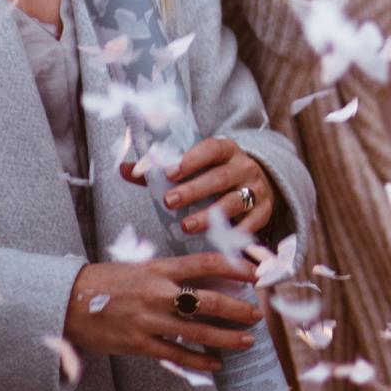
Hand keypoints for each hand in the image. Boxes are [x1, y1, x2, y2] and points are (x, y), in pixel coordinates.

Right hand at [62, 253, 263, 375]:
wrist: (66, 302)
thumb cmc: (107, 280)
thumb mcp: (141, 265)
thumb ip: (173, 271)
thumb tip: (211, 275)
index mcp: (160, 269)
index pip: (206, 263)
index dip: (235, 267)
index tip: (255, 273)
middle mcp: (157, 294)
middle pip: (208, 301)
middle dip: (238, 309)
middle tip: (257, 314)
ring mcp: (148, 321)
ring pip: (197, 332)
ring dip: (227, 338)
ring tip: (248, 341)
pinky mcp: (138, 344)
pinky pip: (175, 355)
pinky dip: (198, 361)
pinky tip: (216, 365)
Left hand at [126, 135, 277, 236]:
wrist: (258, 180)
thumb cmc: (213, 174)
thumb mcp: (193, 166)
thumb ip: (158, 170)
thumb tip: (125, 169)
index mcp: (226, 150)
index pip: (212, 148)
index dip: (192, 159)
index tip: (170, 173)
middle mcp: (245, 167)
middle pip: (221, 177)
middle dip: (195, 190)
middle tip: (169, 201)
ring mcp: (257, 189)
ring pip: (236, 201)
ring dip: (211, 214)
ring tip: (186, 227)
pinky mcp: (265, 210)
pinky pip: (252, 223)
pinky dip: (237, 233)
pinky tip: (218, 241)